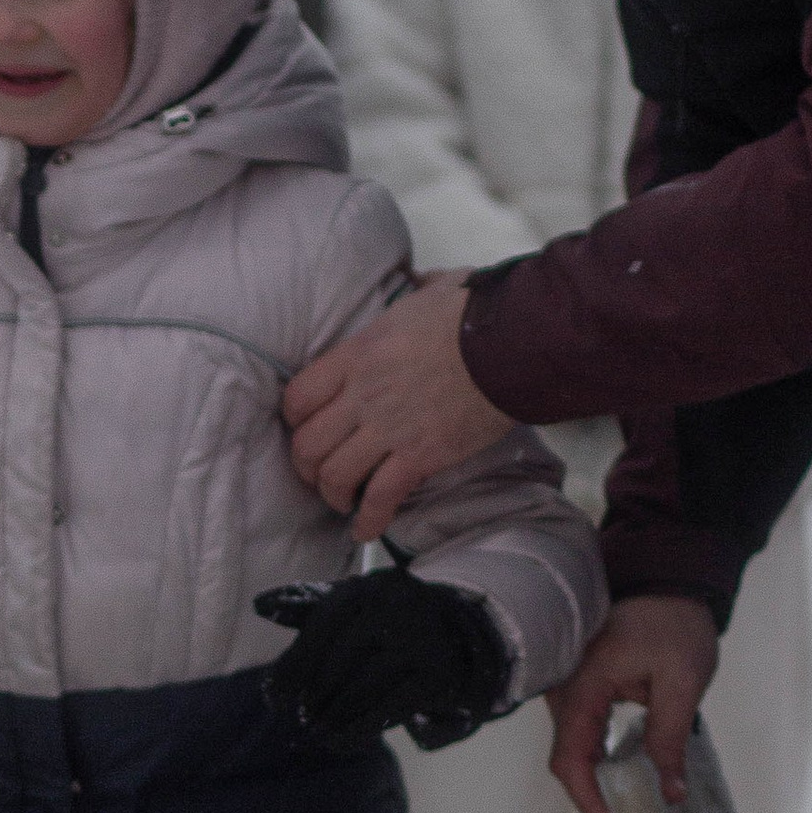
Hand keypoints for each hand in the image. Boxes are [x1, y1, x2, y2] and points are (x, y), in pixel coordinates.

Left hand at [255, 569, 511, 748]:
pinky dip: (361, 729)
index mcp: (364, 587)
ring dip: (334, 717)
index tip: (274, 700)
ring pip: (363, 687)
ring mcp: (421, 638)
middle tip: (302, 718)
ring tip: (318, 734)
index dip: (292, 669)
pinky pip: (390, 708)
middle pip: (339, 661)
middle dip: (314, 696)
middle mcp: (395, 605)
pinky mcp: (437, 672)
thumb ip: (304, 609)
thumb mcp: (347, 607)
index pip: (318, 631)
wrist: (454, 633)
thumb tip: (260, 605)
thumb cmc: (383, 622)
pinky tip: (343, 742)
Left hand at [281, 275, 498, 539]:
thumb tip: (419, 282)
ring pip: (335, 475)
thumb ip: (414, 291)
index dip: (295, 421)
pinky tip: (366, 531)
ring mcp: (390, 428)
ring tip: (342, 502)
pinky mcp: (421, 455)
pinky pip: (380, 497)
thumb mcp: (432, 288)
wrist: (516, 341)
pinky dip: (369, 520)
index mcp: (358, 352)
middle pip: (308, 443)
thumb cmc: (479, 310)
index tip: (306, 429)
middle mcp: (364, 393)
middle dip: (307, 466)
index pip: (298, 397)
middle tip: (319, 474)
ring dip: (333, 494)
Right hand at [547, 596, 720, 812]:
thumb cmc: (675, 624)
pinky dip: (599, 762)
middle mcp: (564, 691)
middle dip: (593, 799)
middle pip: (566, 761)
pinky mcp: (579, 691)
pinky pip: (581, 736)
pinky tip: (624, 778)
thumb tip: (670, 793)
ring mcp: (567, 691)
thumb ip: (671, 739)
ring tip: (630, 808)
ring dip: (596, 783)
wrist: (668, 582)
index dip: (590, 800)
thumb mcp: (683, 682)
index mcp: (583, 686)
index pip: (571, 759)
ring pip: (571, 751)